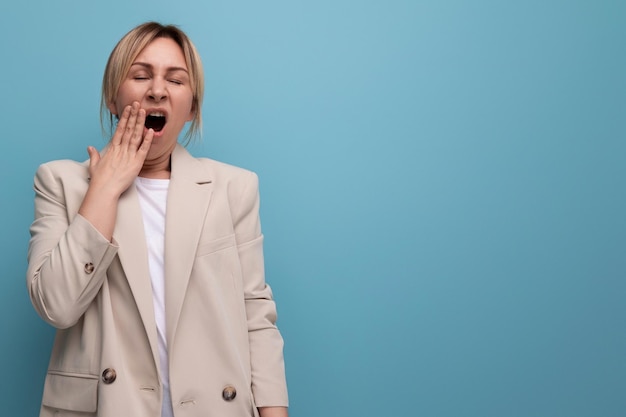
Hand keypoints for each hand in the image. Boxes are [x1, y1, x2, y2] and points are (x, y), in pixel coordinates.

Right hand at [78, 102, 153, 239]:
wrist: (104, 190)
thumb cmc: (99, 180)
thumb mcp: (94, 165)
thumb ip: (94, 155)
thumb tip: (90, 148)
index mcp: (112, 149)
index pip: (119, 130)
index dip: (125, 118)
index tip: (128, 109)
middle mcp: (121, 149)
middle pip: (128, 129)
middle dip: (133, 115)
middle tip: (137, 103)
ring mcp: (129, 155)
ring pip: (135, 136)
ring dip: (140, 123)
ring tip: (143, 111)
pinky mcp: (136, 163)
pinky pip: (143, 149)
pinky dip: (147, 140)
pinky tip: (150, 130)